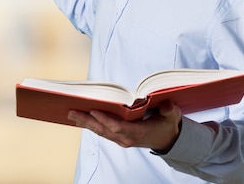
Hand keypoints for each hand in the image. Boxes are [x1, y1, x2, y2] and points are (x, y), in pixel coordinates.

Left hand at [67, 101, 182, 152]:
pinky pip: (102, 131)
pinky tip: (80, 119)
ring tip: (71, 114)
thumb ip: (170, 111)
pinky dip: (90, 125)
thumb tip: (167, 104)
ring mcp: (121, 139)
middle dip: (87, 121)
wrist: (168, 139)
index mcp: (138, 133)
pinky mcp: (118, 137)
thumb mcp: (172, 116)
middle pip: (104, 130)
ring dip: (85, 123)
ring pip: (100, 132)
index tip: (93, 110)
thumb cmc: (167, 124)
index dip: (105, 120)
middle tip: (72, 112)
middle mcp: (127, 138)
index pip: (118, 127)